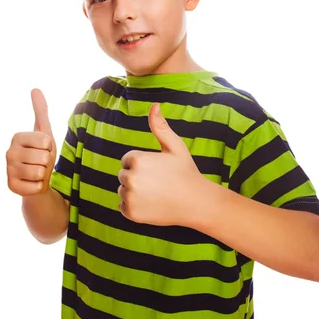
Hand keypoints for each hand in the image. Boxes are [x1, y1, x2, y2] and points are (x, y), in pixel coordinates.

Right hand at [6, 89, 56, 195]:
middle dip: (47, 162)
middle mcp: (9, 153)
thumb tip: (35, 88)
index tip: (43, 150)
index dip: (50, 148)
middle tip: (40, 163)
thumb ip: (41, 111)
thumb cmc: (41, 153)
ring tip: (37, 172)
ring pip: (39, 172)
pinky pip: (36, 186)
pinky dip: (39, 186)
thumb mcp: (44, 132)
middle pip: (43, 157)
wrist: (37, 178)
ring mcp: (8, 170)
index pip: (46, 142)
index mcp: (17, 137)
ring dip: (43, 174)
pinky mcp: (12, 186)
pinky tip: (33, 183)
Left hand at [118, 103, 203, 225]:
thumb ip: (160, 126)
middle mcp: (130, 178)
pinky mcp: (130, 213)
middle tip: (158, 183)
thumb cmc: (186, 172)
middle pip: (123, 175)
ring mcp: (129, 197)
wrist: (196, 203)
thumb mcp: (175, 146)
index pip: (127, 160)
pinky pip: (123, 207)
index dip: (143, 165)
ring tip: (156, 194)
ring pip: (122, 190)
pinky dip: (134, 207)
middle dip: (137, 178)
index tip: (158, 171)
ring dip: (134, 192)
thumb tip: (154, 105)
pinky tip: (151, 205)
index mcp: (137, 159)